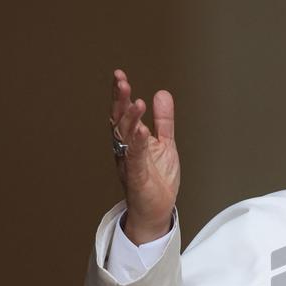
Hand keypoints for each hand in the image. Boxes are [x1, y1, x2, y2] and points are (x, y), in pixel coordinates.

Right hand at [110, 68, 179, 243]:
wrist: (156, 210)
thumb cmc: (157, 179)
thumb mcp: (165, 144)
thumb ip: (163, 120)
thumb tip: (161, 94)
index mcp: (130, 140)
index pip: (123, 113)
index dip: (120, 95)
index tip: (119, 76)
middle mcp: (125, 149)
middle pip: (119, 121)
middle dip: (120, 101)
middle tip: (121, 81)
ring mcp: (129, 162)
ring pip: (126, 137)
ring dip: (130, 119)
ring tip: (137, 101)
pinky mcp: (136, 177)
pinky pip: (135, 158)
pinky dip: (138, 144)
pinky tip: (142, 131)